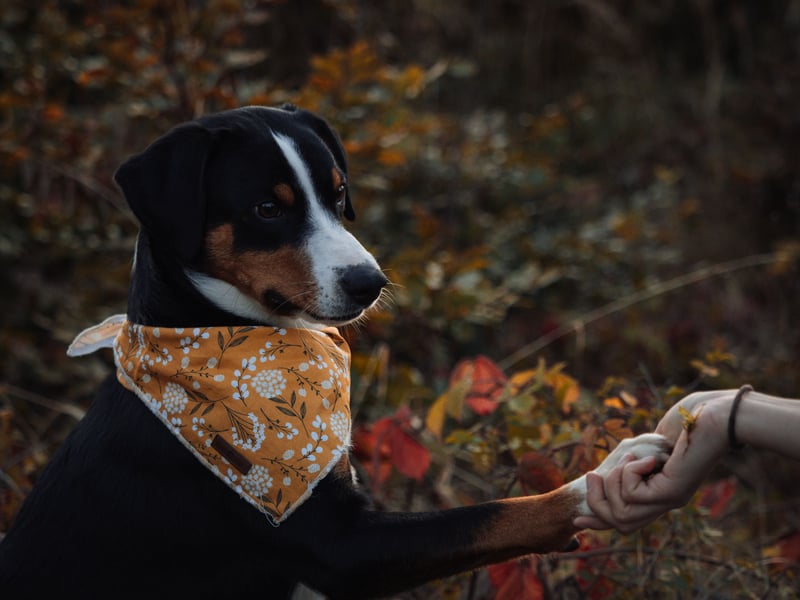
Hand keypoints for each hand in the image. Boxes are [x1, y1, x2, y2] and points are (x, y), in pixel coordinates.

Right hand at [574, 393, 731, 531]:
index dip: (600, 520)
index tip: (578, 519)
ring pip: (623, 514)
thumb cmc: (682, 423)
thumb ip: (626, 465)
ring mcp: (671, 500)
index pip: (627, 520)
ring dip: (613, 484)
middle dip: (597, 502)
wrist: (712, 415)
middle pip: (621, 525)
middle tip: (593, 475)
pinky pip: (633, 495)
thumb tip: (603, 477)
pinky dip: (629, 472)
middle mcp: (666, 503)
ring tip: (626, 460)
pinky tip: (645, 457)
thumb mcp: (642, 446)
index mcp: (660, 493)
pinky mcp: (672, 493)